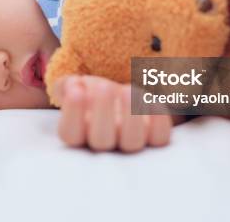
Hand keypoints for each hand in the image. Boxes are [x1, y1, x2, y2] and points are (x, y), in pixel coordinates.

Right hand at [53, 75, 173, 152]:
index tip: (76, 90)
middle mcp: (104, 144)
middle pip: (101, 139)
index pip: (70, 133)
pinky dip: (158, 118)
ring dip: (131, 114)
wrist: (123, 99)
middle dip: (102, 110)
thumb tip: (73, 86)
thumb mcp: (77, 87)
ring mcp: (130, 144)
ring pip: (132, 141)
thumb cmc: (95, 94)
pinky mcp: (155, 138)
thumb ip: (69, 86)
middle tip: (104, 87)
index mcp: (78, 133)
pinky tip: (150, 99)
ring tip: (126, 89)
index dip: (72, 113)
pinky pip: (160, 137)